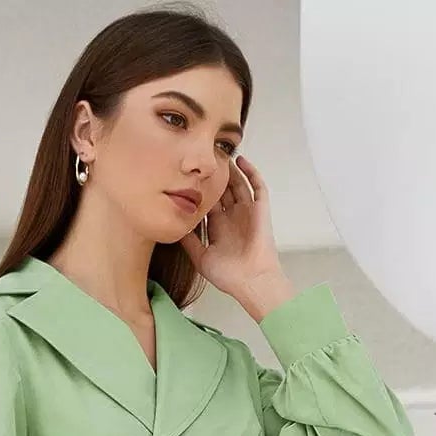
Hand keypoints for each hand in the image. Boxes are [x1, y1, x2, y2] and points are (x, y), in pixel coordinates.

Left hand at [177, 155, 288, 312]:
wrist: (251, 281)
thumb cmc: (230, 276)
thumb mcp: (200, 257)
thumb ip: (188, 241)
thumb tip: (174, 225)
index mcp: (219, 228)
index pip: (208, 203)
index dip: (199, 190)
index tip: (186, 177)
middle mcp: (232, 218)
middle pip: (222, 190)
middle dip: (213, 176)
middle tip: (201, 160)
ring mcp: (247, 212)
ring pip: (238, 184)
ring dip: (230, 170)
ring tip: (219, 154)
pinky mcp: (261, 209)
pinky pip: (257, 186)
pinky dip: (251, 172)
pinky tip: (240, 160)